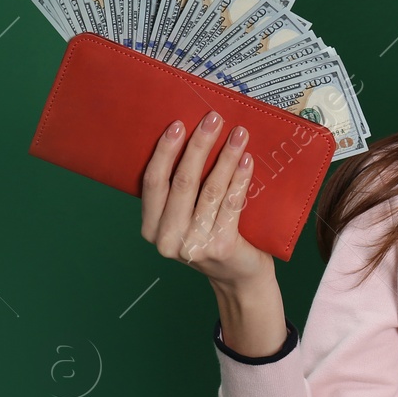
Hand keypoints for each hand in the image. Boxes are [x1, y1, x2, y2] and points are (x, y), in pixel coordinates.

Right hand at [141, 112, 272, 288]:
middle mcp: (167, 238)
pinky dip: (240, 178)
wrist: (238, 277)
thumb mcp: (183, 219)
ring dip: (225, 156)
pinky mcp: (221, 245)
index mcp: (151, 228)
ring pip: (210, 189)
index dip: (165, 151)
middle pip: (182, 181)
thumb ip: (178, 192)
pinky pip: (232, 202)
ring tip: (238, 134)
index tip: (178, 124)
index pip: (152, 182)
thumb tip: (188, 138)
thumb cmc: (210, 238)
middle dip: (199, 145)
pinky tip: (246, 160)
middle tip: (213, 119)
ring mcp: (194, 244)